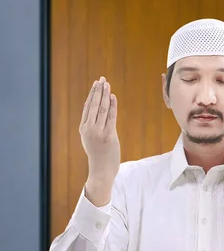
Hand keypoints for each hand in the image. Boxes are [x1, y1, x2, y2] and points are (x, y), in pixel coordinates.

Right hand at [79, 77, 120, 204]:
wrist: (101, 170)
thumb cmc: (98, 155)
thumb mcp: (91, 139)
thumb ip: (93, 127)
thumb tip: (99, 114)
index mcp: (83, 128)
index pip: (87, 107)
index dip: (92, 94)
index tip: (96, 84)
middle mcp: (89, 128)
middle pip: (94, 105)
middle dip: (98, 91)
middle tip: (102, 79)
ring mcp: (98, 132)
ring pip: (102, 109)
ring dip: (105, 95)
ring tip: (107, 85)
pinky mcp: (109, 135)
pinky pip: (111, 117)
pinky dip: (112, 106)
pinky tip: (113, 97)